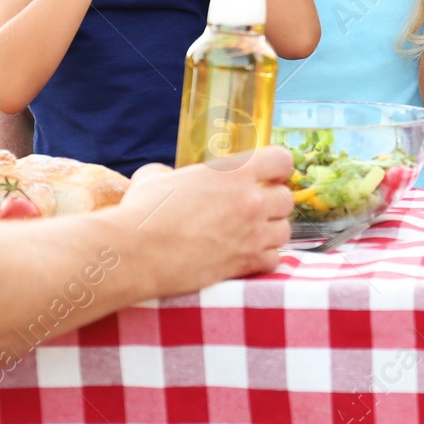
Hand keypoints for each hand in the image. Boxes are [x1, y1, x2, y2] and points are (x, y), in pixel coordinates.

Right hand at [118, 146, 293, 296]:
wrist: (137, 253)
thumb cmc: (143, 212)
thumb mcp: (155, 177)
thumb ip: (171, 173)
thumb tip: (168, 178)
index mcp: (233, 172)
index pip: (281, 160)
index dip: (277, 168)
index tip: (269, 176)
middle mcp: (250, 201)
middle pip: (286, 198)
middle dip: (273, 203)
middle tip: (255, 208)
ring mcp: (252, 234)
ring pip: (285, 231)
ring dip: (271, 231)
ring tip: (251, 234)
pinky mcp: (247, 263)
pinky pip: (275, 259)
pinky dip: (264, 258)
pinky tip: (247, 256)